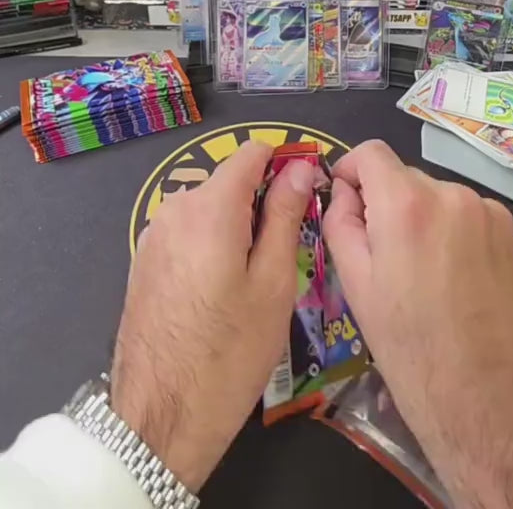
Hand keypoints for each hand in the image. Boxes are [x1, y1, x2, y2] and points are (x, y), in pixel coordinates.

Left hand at [111, 141, 313, 491]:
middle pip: (229, 182)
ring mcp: (153, 235)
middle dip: (263, 201)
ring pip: (208, 209)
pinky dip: (213, 245)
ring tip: (261, 277)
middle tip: (290, 250)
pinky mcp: (144, 262)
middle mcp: (174, 209)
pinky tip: (226, 289)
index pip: (252, 154)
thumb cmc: (230, 353)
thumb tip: (299, 167)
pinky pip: (188, 234)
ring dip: (238, 226)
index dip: (285, 163)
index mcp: (209, 207)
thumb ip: (284, 216)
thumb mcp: (272, 284)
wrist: (159, 418)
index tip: (309, 192)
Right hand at [324, 140, 512, 508]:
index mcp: (407, 205)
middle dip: (386, 205)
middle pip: (405, 179)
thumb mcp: (358, 289)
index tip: (343, 200)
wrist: (494, 403)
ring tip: (420, 279)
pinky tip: (454, 284)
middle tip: (379, 258)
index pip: (371, 152)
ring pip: (439, 200)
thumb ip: (341, 225)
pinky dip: (454, 237)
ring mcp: (491, 215)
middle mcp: (453, 196)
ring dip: (422, 222)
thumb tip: (342, 192)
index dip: (349, 171)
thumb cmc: (412, 352)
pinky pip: (470, 220)